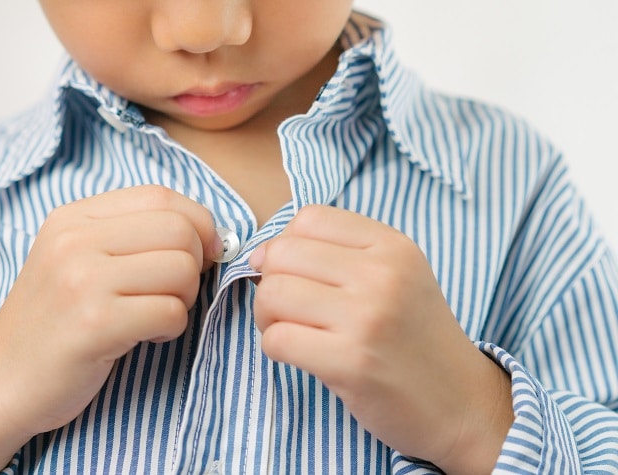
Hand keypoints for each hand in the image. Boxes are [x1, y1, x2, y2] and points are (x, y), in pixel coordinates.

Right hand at [0, 185, 221, 473]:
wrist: (0, 381)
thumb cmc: (53, 323)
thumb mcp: (77, 260)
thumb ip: (130, 236)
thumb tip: (210, 234)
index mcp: (73, 218)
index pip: (161, 196)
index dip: (198, 222)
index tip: (202, 252)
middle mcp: (74, 241)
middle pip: (179, 231)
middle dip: (193, 265)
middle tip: (171, 293)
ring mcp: (82, 281)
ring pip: (181, 270)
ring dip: (182, 300)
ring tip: (151, 315)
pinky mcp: (94, 324)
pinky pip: (171, 313)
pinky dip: (170, 329)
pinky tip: (141, 336)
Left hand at [249, 205, 512, 473]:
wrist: (463, 404)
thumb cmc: (415, 340)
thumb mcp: (396, 277)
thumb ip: (337, 255)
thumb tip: (259, 254)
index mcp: (393, 246)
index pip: (309, 218)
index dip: (286, 245)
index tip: (294, 273)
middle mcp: (382, 274)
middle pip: (282, 254)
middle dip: (270, 281)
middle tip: (286, 308)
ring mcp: (367, 318)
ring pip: (273, 294)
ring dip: (268, 316)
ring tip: (291, 330)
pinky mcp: (351, 362)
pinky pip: (277, 339)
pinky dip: (275, 348)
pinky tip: (300, 355)